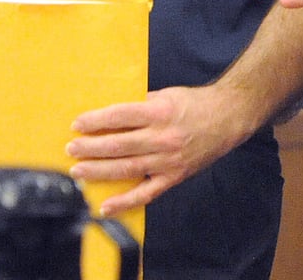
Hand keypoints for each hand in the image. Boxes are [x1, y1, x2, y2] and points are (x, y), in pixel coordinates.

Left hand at [67, 85, 242, 214]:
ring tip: (78, 171)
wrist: (230, 116)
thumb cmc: (197, 102)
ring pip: (126, 168)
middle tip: (72, 149)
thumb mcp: (168, 95)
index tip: (77, 125)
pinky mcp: (174, 176)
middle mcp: (163, 137)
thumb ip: (142, 105)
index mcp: (160, 112)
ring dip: (99, 171)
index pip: (119, 117)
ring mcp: (168, 160)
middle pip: (118, 145)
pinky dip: (125, 202)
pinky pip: (146, 193)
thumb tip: (113, 116)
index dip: (95, 121)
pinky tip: (105, 207)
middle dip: (90, 148)